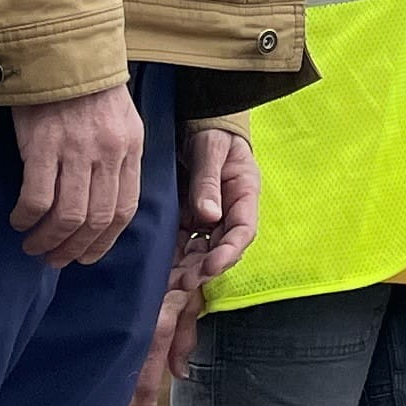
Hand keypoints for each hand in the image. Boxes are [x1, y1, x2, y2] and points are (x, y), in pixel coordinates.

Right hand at [8, 83, 149, 267]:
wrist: (60, 49)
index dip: (104, 241)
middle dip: (75, 249)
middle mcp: (108, 152)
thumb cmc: (87, 88)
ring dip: (48, 240)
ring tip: (33, 246)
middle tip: (55, 259)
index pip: (125, 210)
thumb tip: (104, 204)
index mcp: (131, 148)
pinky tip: (19, 220)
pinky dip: (27, 217)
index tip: (86, 256)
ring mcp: (77, 149)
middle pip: (97, 220)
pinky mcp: (43, 144)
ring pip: (68, 216)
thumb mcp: (121, 121)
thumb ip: (118, 159)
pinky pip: (37, 198)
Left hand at [133, 129, 260, 405]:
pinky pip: (169, 294)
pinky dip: (165, 327)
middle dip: (177, 339)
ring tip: (152, 391)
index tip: (211, 265)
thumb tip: (204, 216)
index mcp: (236, 214)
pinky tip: (163, 363)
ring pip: (181, 305)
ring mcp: (195, 254)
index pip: (235, 237)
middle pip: (199, 292)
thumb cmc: (216, 140)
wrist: (209, 135)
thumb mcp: (215, 152)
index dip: (225, 253)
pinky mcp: (178, 255)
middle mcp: (216, 244)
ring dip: (168, 346)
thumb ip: (209, 181)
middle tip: (165, 378)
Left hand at [178, 126, 260, 290]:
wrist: (200, 121)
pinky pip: (186, 243)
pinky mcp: (192, 218)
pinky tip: (161, 269)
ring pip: (203, 251)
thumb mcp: (211, 149)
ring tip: (168, 284)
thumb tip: (209, 215)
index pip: (243, 230)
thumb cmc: (212, 131)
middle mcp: (230, 210)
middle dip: (204, 268)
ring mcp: (211, 217)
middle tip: (182, 283)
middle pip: (222, 248)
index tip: (211, 266)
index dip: (228, 252)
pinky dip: (176, 258)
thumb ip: (209, 181)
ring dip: (189, 268)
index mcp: (244, 193)